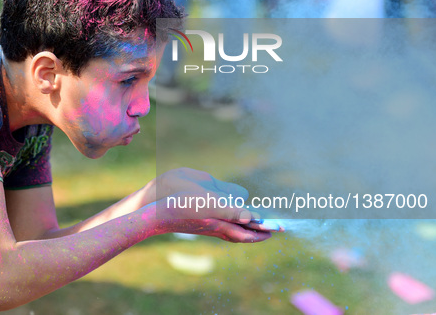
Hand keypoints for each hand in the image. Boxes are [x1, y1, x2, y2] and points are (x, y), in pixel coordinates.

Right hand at [147, 168, 274, 242]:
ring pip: (233, 231)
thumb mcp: (209, 203)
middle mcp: (216, 226)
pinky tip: (231, 221)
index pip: (249, 228)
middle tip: (273, 229)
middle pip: (242, 233)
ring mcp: (207, 226)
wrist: (155, 213)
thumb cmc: (180, 204)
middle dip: (258, 231)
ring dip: (246, 229)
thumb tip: (253, 217)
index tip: (280, 228)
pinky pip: (222, 227)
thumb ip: (232, 210)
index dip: (265, 227)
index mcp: (221, 222)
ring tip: (256, 226)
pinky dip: (233, 226)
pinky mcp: (199, 223)